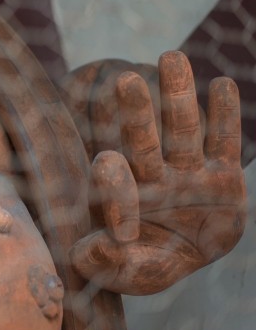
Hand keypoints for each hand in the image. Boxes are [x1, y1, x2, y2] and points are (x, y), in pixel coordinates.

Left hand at [70, 51, 245, 294]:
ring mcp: (188, 173)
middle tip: (125, 78)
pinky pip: (224, 142)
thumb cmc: (138, 263)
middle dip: (135, 111)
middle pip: (142, 139)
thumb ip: (106, 260)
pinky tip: (223, 85)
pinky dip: (225, 115)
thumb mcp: (120, 272)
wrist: (176, 260)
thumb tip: (104, 241)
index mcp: (120, 195)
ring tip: (171, 57)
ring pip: (181, 130)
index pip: (114, 181)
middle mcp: (152, 176)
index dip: (110, 182)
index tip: (109, 174)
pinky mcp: (223, 176)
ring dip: (176, 96)